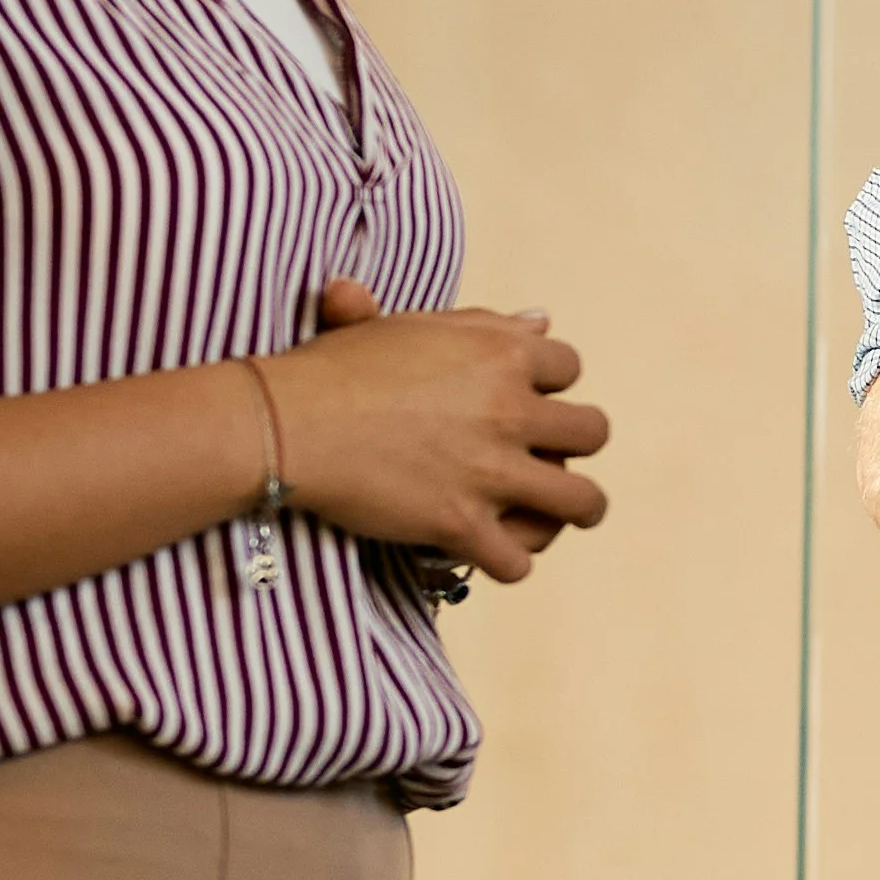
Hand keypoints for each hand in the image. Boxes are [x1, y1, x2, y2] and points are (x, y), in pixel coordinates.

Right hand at [258, 277, 613, 580]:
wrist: (287, 422)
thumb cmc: (337, 367)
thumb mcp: (410, 326)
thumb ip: (481, 324)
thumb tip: (541, 319)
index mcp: (501, 353)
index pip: (570, 367)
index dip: (551, 385)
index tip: (531, 398)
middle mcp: (509, 411)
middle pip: (592, 432)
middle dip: (577, 444)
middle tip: (556, 457)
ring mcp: (490, 472)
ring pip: (581, 501)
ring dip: (575, 510)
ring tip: (559, 514)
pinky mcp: (460, 525)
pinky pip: (518, 560)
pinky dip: (509, 560)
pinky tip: (493, 550)